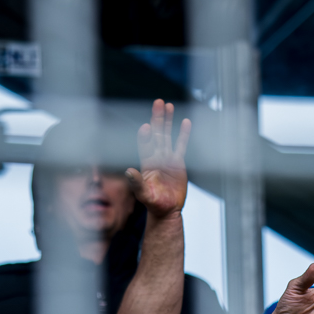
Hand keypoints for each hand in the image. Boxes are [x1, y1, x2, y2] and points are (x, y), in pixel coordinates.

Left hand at [127, 99, 190, 217]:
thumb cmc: (153, 203)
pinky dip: (183, 134)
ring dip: (168, 121)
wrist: (167, 210)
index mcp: (146, 163)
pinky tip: (185, 122)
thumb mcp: (143, 194)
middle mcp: (156, 157)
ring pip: (168, 135)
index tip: (146, 127)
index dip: (145, 136)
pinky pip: (181, 145)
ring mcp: (167, 158)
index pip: (145, 145)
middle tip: (158, 103)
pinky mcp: (178, 162)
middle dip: (157, 119)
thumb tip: (128, 171)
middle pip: (157, 134)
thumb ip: (136, 183)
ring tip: (168, 106)